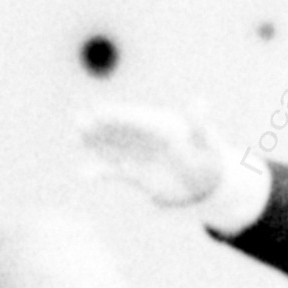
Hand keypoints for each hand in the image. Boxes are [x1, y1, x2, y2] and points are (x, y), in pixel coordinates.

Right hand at [77, 101, 269, 234]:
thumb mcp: (206, 142)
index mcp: (162, 126)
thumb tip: (200, 101)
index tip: (100, 112)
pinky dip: (101, 171)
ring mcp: (141, 156)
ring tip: (76, 137)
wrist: (209, 187)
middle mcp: (148, 139)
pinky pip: (115, 171)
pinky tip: (84, 174)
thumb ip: (199, 123)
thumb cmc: (210, 160)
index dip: (118, 116)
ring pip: (114, 147)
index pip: (136, 119)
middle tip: (79, 120)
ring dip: (96, 143)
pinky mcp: (138, 175)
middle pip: (120, 130)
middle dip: (100, 126)